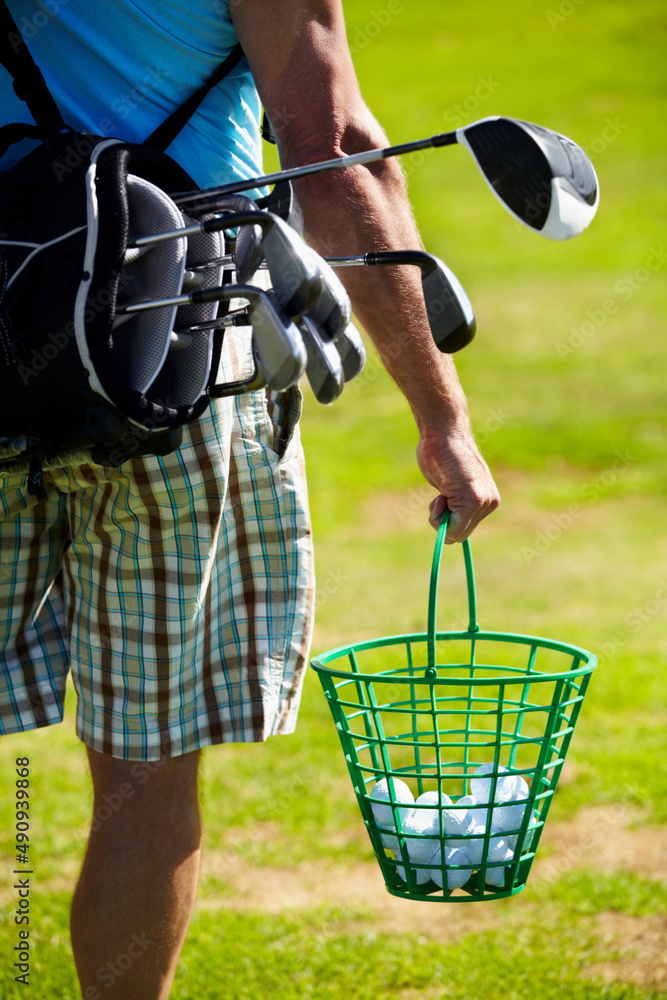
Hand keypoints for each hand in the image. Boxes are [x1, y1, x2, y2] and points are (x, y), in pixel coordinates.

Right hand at [416, 426, 499, 542]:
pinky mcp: (473, 501)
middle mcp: (489, 502)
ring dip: (438, 518)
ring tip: (441, 492)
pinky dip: (437, 517)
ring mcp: (483, 502)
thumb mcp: (450, 484)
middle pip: (460, 535)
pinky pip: (451, 528)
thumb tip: (446, 522)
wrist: (444, 434)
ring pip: (455, 533)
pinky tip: (440, 496)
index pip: (466, 528)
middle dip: (443, 522)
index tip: (441, 500)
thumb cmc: (441, 454)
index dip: (448, 522)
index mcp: (487, 498)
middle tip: (440, 497)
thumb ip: (454, 501)